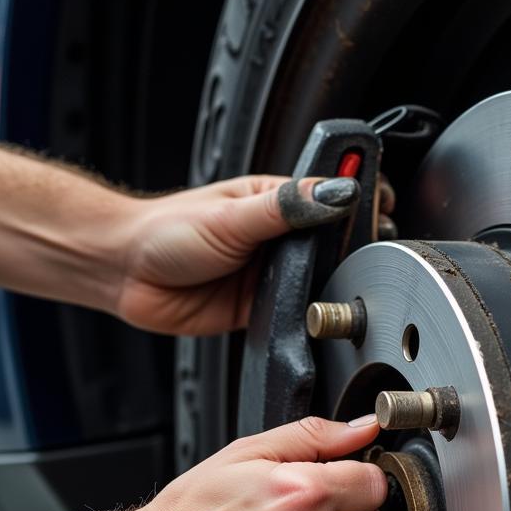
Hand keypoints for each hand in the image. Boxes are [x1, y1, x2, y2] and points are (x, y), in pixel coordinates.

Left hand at [114, 174, 393, 335]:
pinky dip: (310, 319)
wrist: (125, 274)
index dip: (364, 197)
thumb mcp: (232, 215)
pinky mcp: (263, 310)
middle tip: (373, 254)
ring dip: (333, 286)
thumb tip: (337, 191)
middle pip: (336, 243)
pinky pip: (298, 316)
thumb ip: (287, 206)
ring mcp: (273, 275)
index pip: (335, 194)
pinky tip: (318, 317)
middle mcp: (280, 237)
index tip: (385, 204)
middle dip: (356, 248)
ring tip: (349, 288)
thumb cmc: (165, 232)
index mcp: (278, 200)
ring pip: (322, 282)